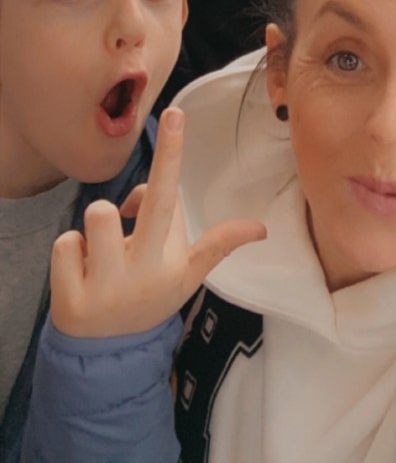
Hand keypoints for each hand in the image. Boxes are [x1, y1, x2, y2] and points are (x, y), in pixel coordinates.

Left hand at [51, 107, 265, 337]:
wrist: (110, 352)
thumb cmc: (152, 296)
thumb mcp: (188, 275)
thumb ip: (217, 244)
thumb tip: (260, 227)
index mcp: (168, 259)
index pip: (170, 198)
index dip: (172, 155)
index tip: (173, 113)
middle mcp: (135, 270)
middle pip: (121, 209)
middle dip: (122, 204)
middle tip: (126, 214)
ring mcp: (101, 286)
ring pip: (93, 216)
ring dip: (98, 230)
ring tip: (106, 252)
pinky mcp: (68, 299)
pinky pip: (65, 243)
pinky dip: (73, 252)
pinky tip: (85, 272)